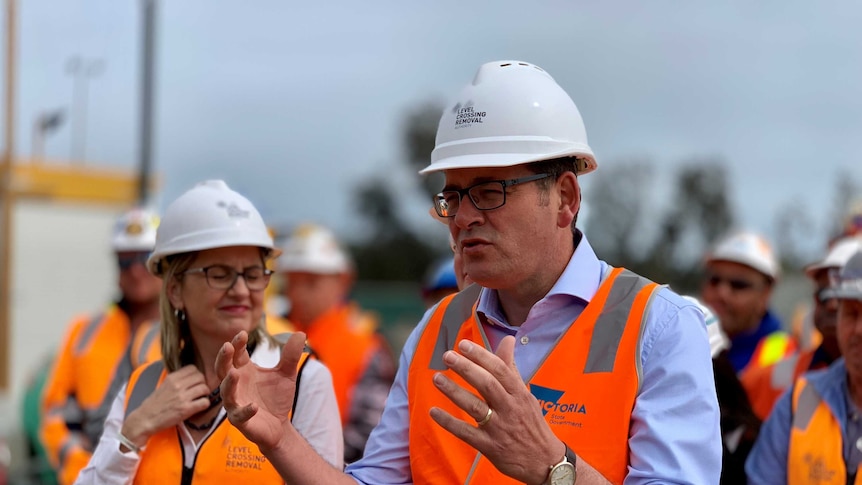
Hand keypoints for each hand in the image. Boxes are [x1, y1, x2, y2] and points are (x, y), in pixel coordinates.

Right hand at [122, 365, 210, 445]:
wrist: (145, 419)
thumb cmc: (155, 404)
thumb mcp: (164, 385)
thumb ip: (177, 379)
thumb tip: (192, 376)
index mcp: (172, 378)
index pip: (193, 368)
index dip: (196, 375)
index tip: (195, 382)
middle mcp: (178, 385)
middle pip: (201, 377)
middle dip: (202, 384)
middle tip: (198, 391)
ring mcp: (182, 397)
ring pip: (205, 388)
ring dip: (204, 394)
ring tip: (199, 398)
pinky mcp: (186, 409)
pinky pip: (205, 402)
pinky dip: (204, 404)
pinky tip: (198, 406)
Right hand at [215, 330, 304, 451]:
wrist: (279, 425)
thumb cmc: (276, 397)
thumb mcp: (287, 374)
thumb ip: (290, 355)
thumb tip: (300, 333)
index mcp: (244, 370)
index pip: (237, 354)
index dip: (237, 344)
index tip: (242, 333)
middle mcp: (236, 385)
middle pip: (223, 369)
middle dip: (223, 358)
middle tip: (227, 346)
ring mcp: (235, 403)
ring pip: (226, 392)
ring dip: (229, 383)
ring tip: (235, 373)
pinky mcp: (240, 421)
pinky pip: (239, 415)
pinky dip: (245, 410)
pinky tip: (254, 406)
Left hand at [429, 336, 563, 484]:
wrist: (544, 461)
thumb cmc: (531, 423)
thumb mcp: (525, 394)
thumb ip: (511, 367)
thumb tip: (507, 339)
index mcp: (519, 393)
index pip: (500, 369)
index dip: (481, 356)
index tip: (463, 345)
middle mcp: (510, 408)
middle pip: (487, 384)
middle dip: (466, 368)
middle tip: (447, 356)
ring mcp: (499, 428)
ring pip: (475, 407)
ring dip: (454, 391)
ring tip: (437, 378)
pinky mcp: (490, 447)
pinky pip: (466, 433)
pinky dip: (449, 422)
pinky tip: (434, 412)